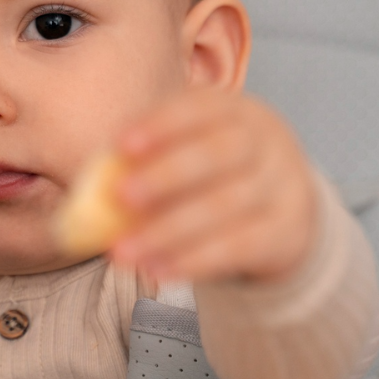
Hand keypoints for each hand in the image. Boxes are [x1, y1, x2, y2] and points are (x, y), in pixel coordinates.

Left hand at [110, 89, 316, 283]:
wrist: (286, 212)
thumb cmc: (217, 177)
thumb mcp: (193, 155)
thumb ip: (149, 163)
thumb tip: (91, 188)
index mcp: (237, 111)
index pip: (202, 107)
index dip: (162, 124)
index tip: (122, 144)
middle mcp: (266, 142)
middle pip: (220, 153)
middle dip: (166, 174)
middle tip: (120, 196)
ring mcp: (282, 187)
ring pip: (226, 207)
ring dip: (168, 231)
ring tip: (123, 252)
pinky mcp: (286, 232)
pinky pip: (239, 247)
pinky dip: (195, 262)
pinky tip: (158, 272)